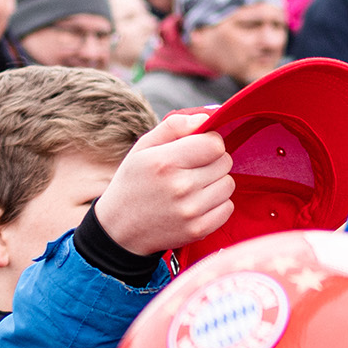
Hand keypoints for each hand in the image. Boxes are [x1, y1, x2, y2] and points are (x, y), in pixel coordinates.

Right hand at [92, 113, 233, 256]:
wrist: (119, 231)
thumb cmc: (134, 183)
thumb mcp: (142, 149)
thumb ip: (173, 127)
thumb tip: (206, 117)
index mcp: (164, 162)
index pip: (215, 144)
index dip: (209, 142)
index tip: (197, 148)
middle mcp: (180, 187)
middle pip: (225, 162)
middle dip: (212, 162)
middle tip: (190, 170)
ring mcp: (191, 210)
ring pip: (229, 184)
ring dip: (215, 183)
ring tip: (192, 188)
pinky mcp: (199, 229)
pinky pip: (228, 207)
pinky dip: (217, 204)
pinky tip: (196, 204)